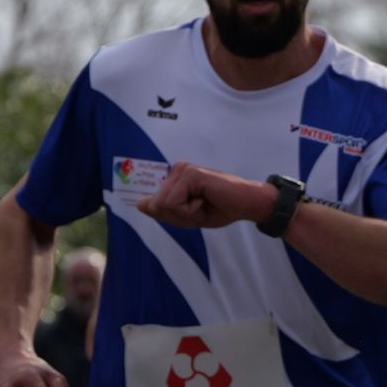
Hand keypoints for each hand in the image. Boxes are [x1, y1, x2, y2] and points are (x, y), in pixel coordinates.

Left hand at [134, 161, 276, 230]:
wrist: (247, 204)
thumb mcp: (187, 216)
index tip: (196, 209)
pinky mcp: (190, 174)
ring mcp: (183, 170)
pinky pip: (174, 204)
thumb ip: (163, 210)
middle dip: (178, 216)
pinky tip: (206, 200)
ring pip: (163, 205)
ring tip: (204, 204)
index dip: (173, 216)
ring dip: (185, 214)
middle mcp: (177, 169)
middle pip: (156, 206)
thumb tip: (139, 204)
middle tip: (202, 208)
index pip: (155, 204)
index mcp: (175, 178)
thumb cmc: (221, 209)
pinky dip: (190, 211)